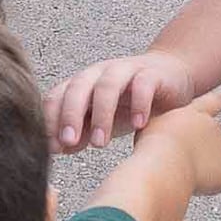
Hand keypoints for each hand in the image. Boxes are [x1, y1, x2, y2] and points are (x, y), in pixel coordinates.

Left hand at [49, 48, 202, 153]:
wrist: (170, 76)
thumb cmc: (130, 101)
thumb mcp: (102, 121)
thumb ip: (80, 134)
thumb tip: (55, 149)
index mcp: (81, 85)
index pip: (56, 97)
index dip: (50, 121)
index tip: (51, 149)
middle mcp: (99, 74)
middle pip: (77, 88)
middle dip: (70, 115)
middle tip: (68, 142)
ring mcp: (125, 71)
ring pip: (107, 86)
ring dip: (101, 115)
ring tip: (100, 144)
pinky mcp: (151, 73)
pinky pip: (142, 84)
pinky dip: (139, 104)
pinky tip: (138, 125)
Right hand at [148, 84, 220, 197]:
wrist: (162, 165)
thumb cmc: (152, 146)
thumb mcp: (154, 125)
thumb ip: (167, 125)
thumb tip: (168, 136)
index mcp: (196, 113)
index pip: (214, 101)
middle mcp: (213, 127)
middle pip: (208, 142)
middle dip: (197, 152)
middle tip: (176, 159)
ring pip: (208, 165)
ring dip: (195, 170)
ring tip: (177, 169)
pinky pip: (213, 183)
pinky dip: (201, 186)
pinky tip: (187, 181)